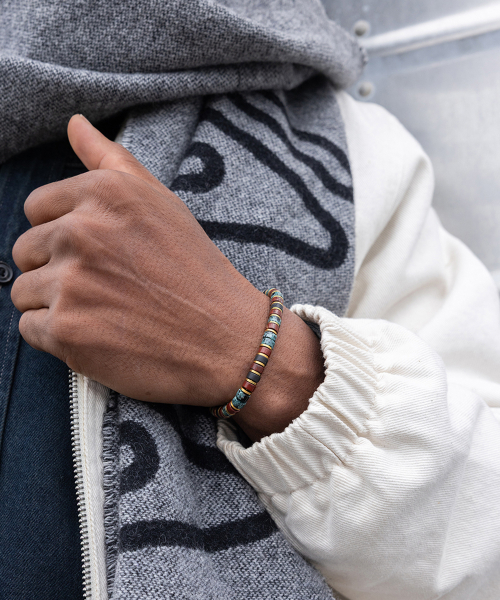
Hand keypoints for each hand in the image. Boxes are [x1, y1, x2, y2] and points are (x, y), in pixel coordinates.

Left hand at [11, 116, 323, 439]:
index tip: (94, 254)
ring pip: (24, 292)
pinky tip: (98, 335)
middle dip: (55, 269)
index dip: (62, 235)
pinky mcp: (67, 330)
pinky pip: (30, 329)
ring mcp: (72, 283)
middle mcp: (82, 232)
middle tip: (103, 286)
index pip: (37, 208)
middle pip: (26, 250)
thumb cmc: (197, 272)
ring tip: (103, 312)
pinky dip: (58, 337)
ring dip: (55, 304)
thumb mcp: (163, 203)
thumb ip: (112, 160)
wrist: (226, 338)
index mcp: (105, 194)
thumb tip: (75, 123)